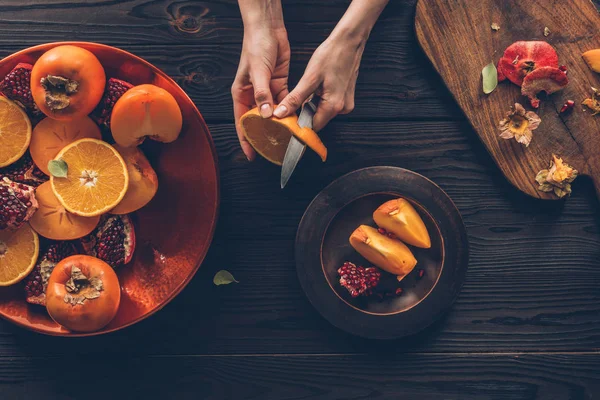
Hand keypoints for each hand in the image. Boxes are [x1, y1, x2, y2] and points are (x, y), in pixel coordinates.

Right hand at [232, 15, 289, 160]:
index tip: (251, 154)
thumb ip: (262, 94)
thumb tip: (265, 115)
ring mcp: (267, 91)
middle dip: (265, 134)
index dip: (246, 139)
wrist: (268, 29)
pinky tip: (296, 120)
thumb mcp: (257, 72)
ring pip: (274, 114)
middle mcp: (253, 95)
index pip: (242, 122)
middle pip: (258, 121)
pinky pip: (285, 103)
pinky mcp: (280, 85)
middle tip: (273, 150)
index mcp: (241, 93)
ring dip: (281, 124)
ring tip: (288, 138)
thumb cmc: (255, 46)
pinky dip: (290, 111)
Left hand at [273, 0, 387, 131]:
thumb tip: (281, 113)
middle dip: (305, 113)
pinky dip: (320, 99)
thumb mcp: (309, 78)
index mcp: (333, 106)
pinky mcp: (346, 97)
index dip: (298, 124)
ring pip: (322, 112)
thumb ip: (295, 99)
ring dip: (312, 104)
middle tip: (295, 99)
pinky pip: (329, 104)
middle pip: (317, 120)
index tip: (287, 119)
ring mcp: (346, 103)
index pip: (312, 127)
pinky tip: (318, 86)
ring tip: (309, 88)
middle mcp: (342, 108)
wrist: (349, 42)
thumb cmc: (331, 55)